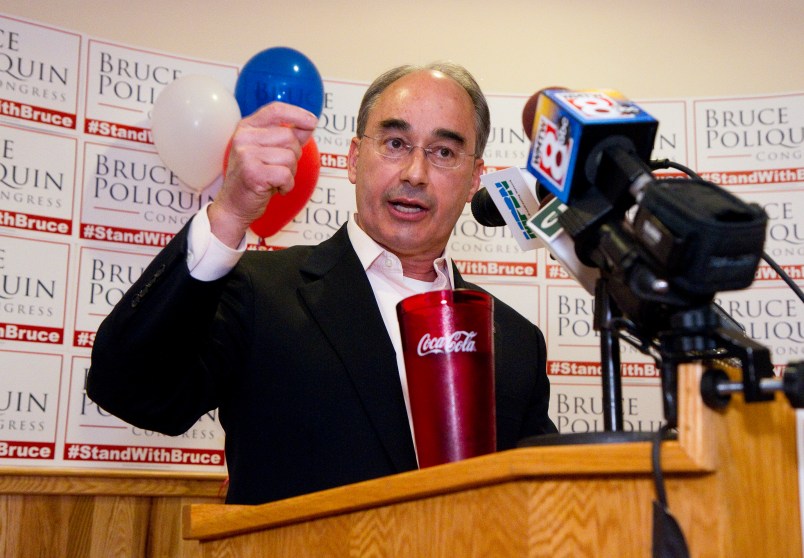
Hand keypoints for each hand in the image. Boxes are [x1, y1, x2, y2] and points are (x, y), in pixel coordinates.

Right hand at [208, 102, 317, 246]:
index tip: (312, 121)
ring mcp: (246, 154)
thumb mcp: (268, 152)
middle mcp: (244, 137)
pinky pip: (286, 174)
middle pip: (289, 136)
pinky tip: (275, 188)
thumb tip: (308, 125)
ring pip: (290, 157)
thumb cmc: (253, 178)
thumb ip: (287, 138)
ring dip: (290, 172)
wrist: (233, 205)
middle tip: (280, 168)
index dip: (298, 114)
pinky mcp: (253, 173)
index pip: (275, 110)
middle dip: (294, 155)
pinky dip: (287, 185)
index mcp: (247, 128)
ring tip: (275, 179)